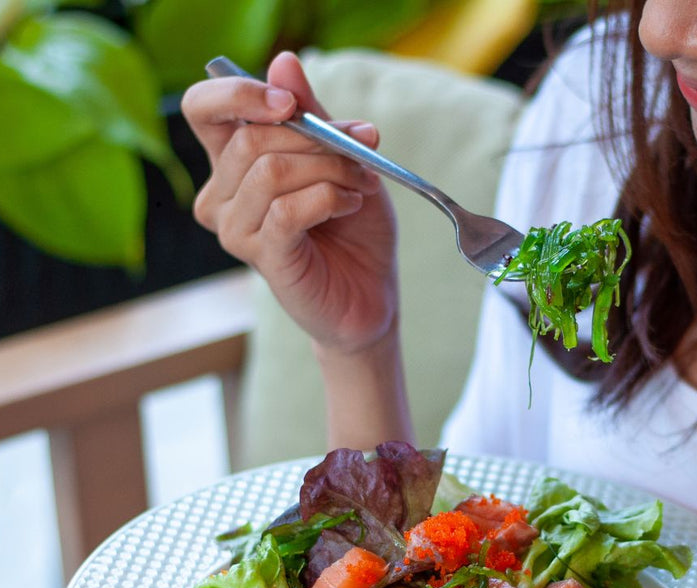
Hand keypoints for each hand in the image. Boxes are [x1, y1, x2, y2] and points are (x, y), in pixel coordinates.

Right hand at [180, 51, 398, 351]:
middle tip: (360, 152)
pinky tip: (350, 205)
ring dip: (329, 169)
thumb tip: (284, 61)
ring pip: (270, 171)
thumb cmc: (353, 230)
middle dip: (316, 138)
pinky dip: (328, 198)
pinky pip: (286, 209)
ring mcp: (237, 230)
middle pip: (251, 139)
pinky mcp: (262, 257)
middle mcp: (223, 196)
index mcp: (233, 164)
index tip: (292, 103)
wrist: (370, 294)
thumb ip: (312, 114)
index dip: (242, 95)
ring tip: (359, 185)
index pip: (204, 109)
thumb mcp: (340, 159)